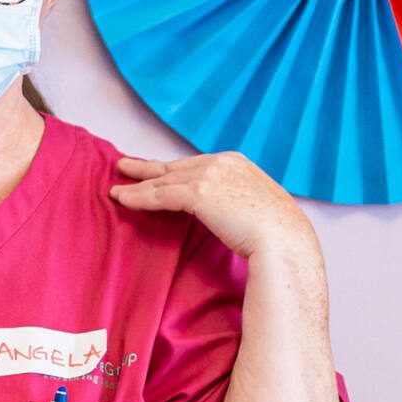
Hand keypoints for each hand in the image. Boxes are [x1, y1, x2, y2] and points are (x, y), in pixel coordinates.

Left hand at [110, 151, 316, 259]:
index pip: (195, 165)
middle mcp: (221, 162)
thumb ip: (239, 202)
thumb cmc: (279, 233)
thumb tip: (231, 215)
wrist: (284, 238)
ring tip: (116, 188)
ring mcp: (209, 175)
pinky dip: (138, 197)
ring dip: (136, 185)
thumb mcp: (259, 206)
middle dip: (147, 168)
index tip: (155, 172)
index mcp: (236, 163)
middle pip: (174, 166)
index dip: (171, 169)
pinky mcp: (198, 193)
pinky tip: (122, 200)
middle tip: (124, 167)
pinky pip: (160, 195)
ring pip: (163, 180)